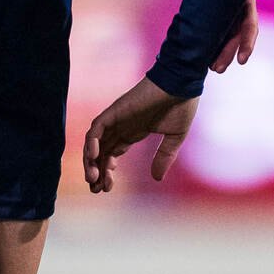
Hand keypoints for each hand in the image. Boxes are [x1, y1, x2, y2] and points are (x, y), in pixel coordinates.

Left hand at [82, 77, 198, 193]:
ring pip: (94, 142)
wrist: (183, 84)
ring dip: (90, 161)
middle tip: (96, 189)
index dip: (106, 171)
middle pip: (100, 151)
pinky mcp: (115, 111)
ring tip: (93, 179)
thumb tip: (156, 178)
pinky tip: (94, 158)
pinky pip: (96, 128)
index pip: (112, 153)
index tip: (107, 188)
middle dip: (96, 171)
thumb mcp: (174, 138)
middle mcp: (122, 126)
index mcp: (134, 131)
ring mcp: (117, 118)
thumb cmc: (182, 105)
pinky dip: (91, 143)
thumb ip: (164, 156)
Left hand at [209, 0, 273, 72]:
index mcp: (247, 7)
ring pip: (224, 40)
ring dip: (219, 55)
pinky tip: (202, 59)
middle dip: (227, 55)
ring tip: (211, 68)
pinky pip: (213, 35)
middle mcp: (238, 15)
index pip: (250, 29)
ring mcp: (226, 18)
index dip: (247, 44)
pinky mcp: (214, 19)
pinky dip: (209, 46)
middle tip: (217, 69)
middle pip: (234, 39)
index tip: (242, 60)